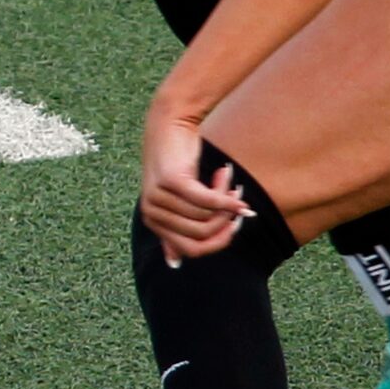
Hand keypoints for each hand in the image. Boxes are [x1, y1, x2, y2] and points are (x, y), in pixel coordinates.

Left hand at [138, 103, 251, 265]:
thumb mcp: (175, 199)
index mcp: (153, 222)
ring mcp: (158, 198)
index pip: (193, 251)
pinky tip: (235, 188)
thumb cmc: (177, 162)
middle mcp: (151, 213)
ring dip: (225, 199)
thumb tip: (174, 265)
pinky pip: (208, 201)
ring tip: (225, 177)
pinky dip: (226, 198)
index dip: (219, 241)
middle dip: (226, 222)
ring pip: (207, 216)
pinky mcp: (172, 182)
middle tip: (237, 203)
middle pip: (203, 235)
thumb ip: (176, 229)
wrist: (170, 123)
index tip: (235, 224)